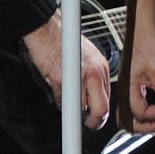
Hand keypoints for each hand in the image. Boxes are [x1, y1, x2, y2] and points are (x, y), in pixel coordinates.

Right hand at [21, 11, 110, 129]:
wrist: (47, 28)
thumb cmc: (62, 40)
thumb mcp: (86, 57)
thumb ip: (92, 77)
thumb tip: (90, 98)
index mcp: (102, 67)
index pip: (108, 99)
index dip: (100, 113)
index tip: (94, 119)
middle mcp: (95, 72)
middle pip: (101, 109)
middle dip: (93, 122)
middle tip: (86, 125)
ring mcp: (79, 76)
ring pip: (81, 108)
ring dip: (73, 111)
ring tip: (66, 102)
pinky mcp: (62, 79)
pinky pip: (62, 101)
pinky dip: (59, 101)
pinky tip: (56, 90)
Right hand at [122, 0, 154, 134]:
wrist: (144, 27)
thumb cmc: (147, 43)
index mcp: (127, 87)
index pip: (138, 113)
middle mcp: (125, 89)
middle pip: (128, 120)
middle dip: (145, 126)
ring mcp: (129, 87)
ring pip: (132, 113)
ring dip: (146, 119)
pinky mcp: (135, 83)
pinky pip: (137, 103)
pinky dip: (148, 108)